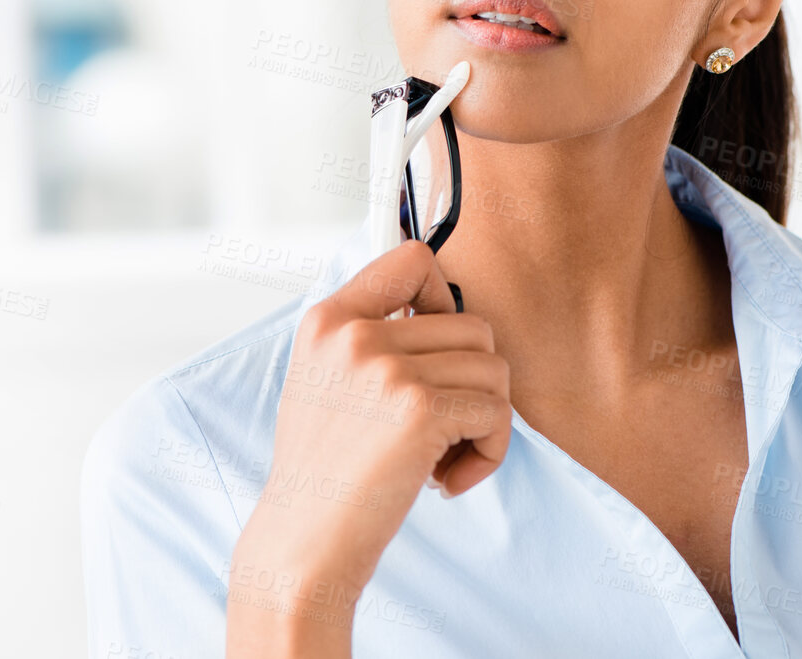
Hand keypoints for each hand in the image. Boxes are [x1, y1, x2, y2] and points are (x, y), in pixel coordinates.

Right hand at [224, 239, 510, 655]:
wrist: (304, 543)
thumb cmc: (323, 472)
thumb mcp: (323, 381)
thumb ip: (369, 337)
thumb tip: (445, 308)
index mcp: (328, 318)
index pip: (412, 259)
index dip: (442, 298)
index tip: (434, 349)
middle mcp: (356, 333)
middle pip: (472, 326)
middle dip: (472, 383)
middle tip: (439, 432)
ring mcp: (387, 368)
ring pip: (494, 369)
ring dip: (484, 422)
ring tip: (441, 460)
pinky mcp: (421, 410)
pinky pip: (497, 413)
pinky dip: (489, 452)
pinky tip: (447, 481)